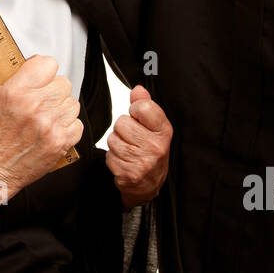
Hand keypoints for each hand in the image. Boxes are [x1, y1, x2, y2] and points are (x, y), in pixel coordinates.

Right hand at [0, 55, 83, 196]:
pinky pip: (77, 123)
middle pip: (63, 83)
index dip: (44, 70)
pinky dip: (67, 127)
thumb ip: (10, 73)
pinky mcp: (60, 141)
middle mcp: (34, 107)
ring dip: (61, 109)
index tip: (40, 77)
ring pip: (73, 103)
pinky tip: (52, 130)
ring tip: (46, 117)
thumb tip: (31, 60)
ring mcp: (49, 125)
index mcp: (17, 91)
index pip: (48, 63)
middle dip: (53, 90)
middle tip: (41, 101)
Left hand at [106, 85, 171, 207]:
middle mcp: (156, 146)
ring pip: (113, 139)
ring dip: (117, 144)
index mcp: (164, 131)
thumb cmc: (151, 150)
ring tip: (129, 150)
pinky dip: (113, 158)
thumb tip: (138, 90)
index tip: (138, 117)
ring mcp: (143, 162)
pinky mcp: (129, 174)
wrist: (150, 183)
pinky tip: (124, 161)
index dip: (135, 110)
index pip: (142, 107)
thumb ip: (145, 105)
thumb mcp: (154, 126)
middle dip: (123, 129)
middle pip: (122, 122)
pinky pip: (109, 156)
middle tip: (133, 138)